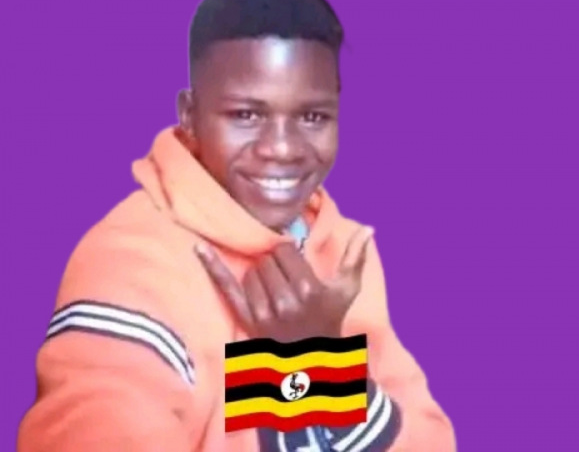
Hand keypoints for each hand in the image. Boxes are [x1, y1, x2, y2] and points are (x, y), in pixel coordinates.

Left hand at [194, 226, 373, 341]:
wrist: (313, 361)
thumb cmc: (331, 319)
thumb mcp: (347, 289)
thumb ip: (356, 257)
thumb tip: (370, 228)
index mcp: (309, 288)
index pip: (284, 250)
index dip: (288, 254)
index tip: (294, 265)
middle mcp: (285, 300)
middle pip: (266, 259)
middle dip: (274, 264)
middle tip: (285, 280)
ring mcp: (263, 312)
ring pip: (251, 272)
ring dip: (260, 276)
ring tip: (274, 291)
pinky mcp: (247, 320)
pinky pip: (227, 288)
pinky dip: (212, 268)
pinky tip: (198, 249)